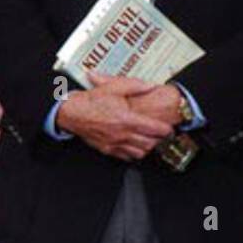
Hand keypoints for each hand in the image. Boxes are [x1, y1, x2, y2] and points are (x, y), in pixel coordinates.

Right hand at [57, 75, 175, 159]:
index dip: (166, 130)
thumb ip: (136, 86)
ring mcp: (115, 143)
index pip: (154, 129)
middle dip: (159, 140)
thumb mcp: (115, 86)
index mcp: (127, 119)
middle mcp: (122, 134)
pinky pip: (126, 157)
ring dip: (148, 148)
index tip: (170, 129)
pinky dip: (134, 153)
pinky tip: (135, 146)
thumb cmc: (92, 100)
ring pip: (140, 153)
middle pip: (150, 144)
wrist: (72, 112)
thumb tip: (152, 85)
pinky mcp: (108, 149)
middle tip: (163, 136)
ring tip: (151, 141)